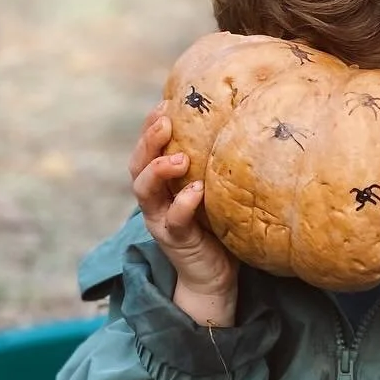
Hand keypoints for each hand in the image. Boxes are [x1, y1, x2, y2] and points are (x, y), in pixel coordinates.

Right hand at [129, 107, 238, 324]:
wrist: (213, 277)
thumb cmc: (217, 228)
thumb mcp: (213, 191)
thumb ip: (214, 165)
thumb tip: (241, 124)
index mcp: (160, 184)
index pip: (146, 149)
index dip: (150, 126)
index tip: (165, 102)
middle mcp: (154, 200)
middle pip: (137, 165)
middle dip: (148, 140)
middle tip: (165, 120)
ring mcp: (160, 220)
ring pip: (145, 190)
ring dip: (158, 170)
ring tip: (179, 158)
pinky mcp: (175, 240)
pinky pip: (174, 220)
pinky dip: (183, 204)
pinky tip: (197, 191)